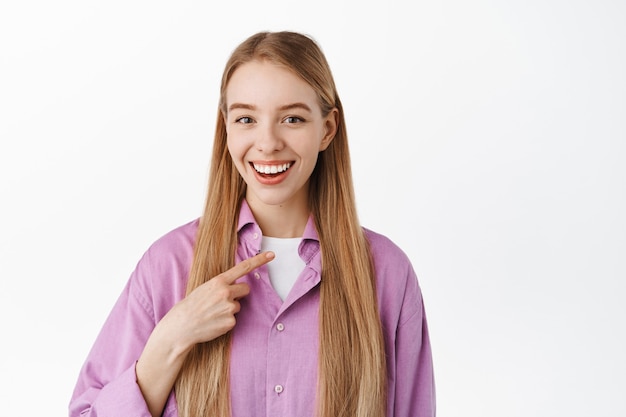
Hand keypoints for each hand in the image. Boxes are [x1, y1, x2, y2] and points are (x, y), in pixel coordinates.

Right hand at [137, 251, 274, 416]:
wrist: (181, 326)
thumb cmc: (192, 306)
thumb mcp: (204, 288)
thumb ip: (221, 285)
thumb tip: (237, 287)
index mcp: (218, 281)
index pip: (243, 268)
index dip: (258, 260)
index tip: (271, 255)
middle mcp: (226, 292)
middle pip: (245, 289)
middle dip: (239, 293)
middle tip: (222, 300)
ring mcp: (229, 307)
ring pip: (238, 306)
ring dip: (229, 309)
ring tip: (212, 313)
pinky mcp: (230, 322)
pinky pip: (234, 320)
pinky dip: (225, 322)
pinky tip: (213, 322)